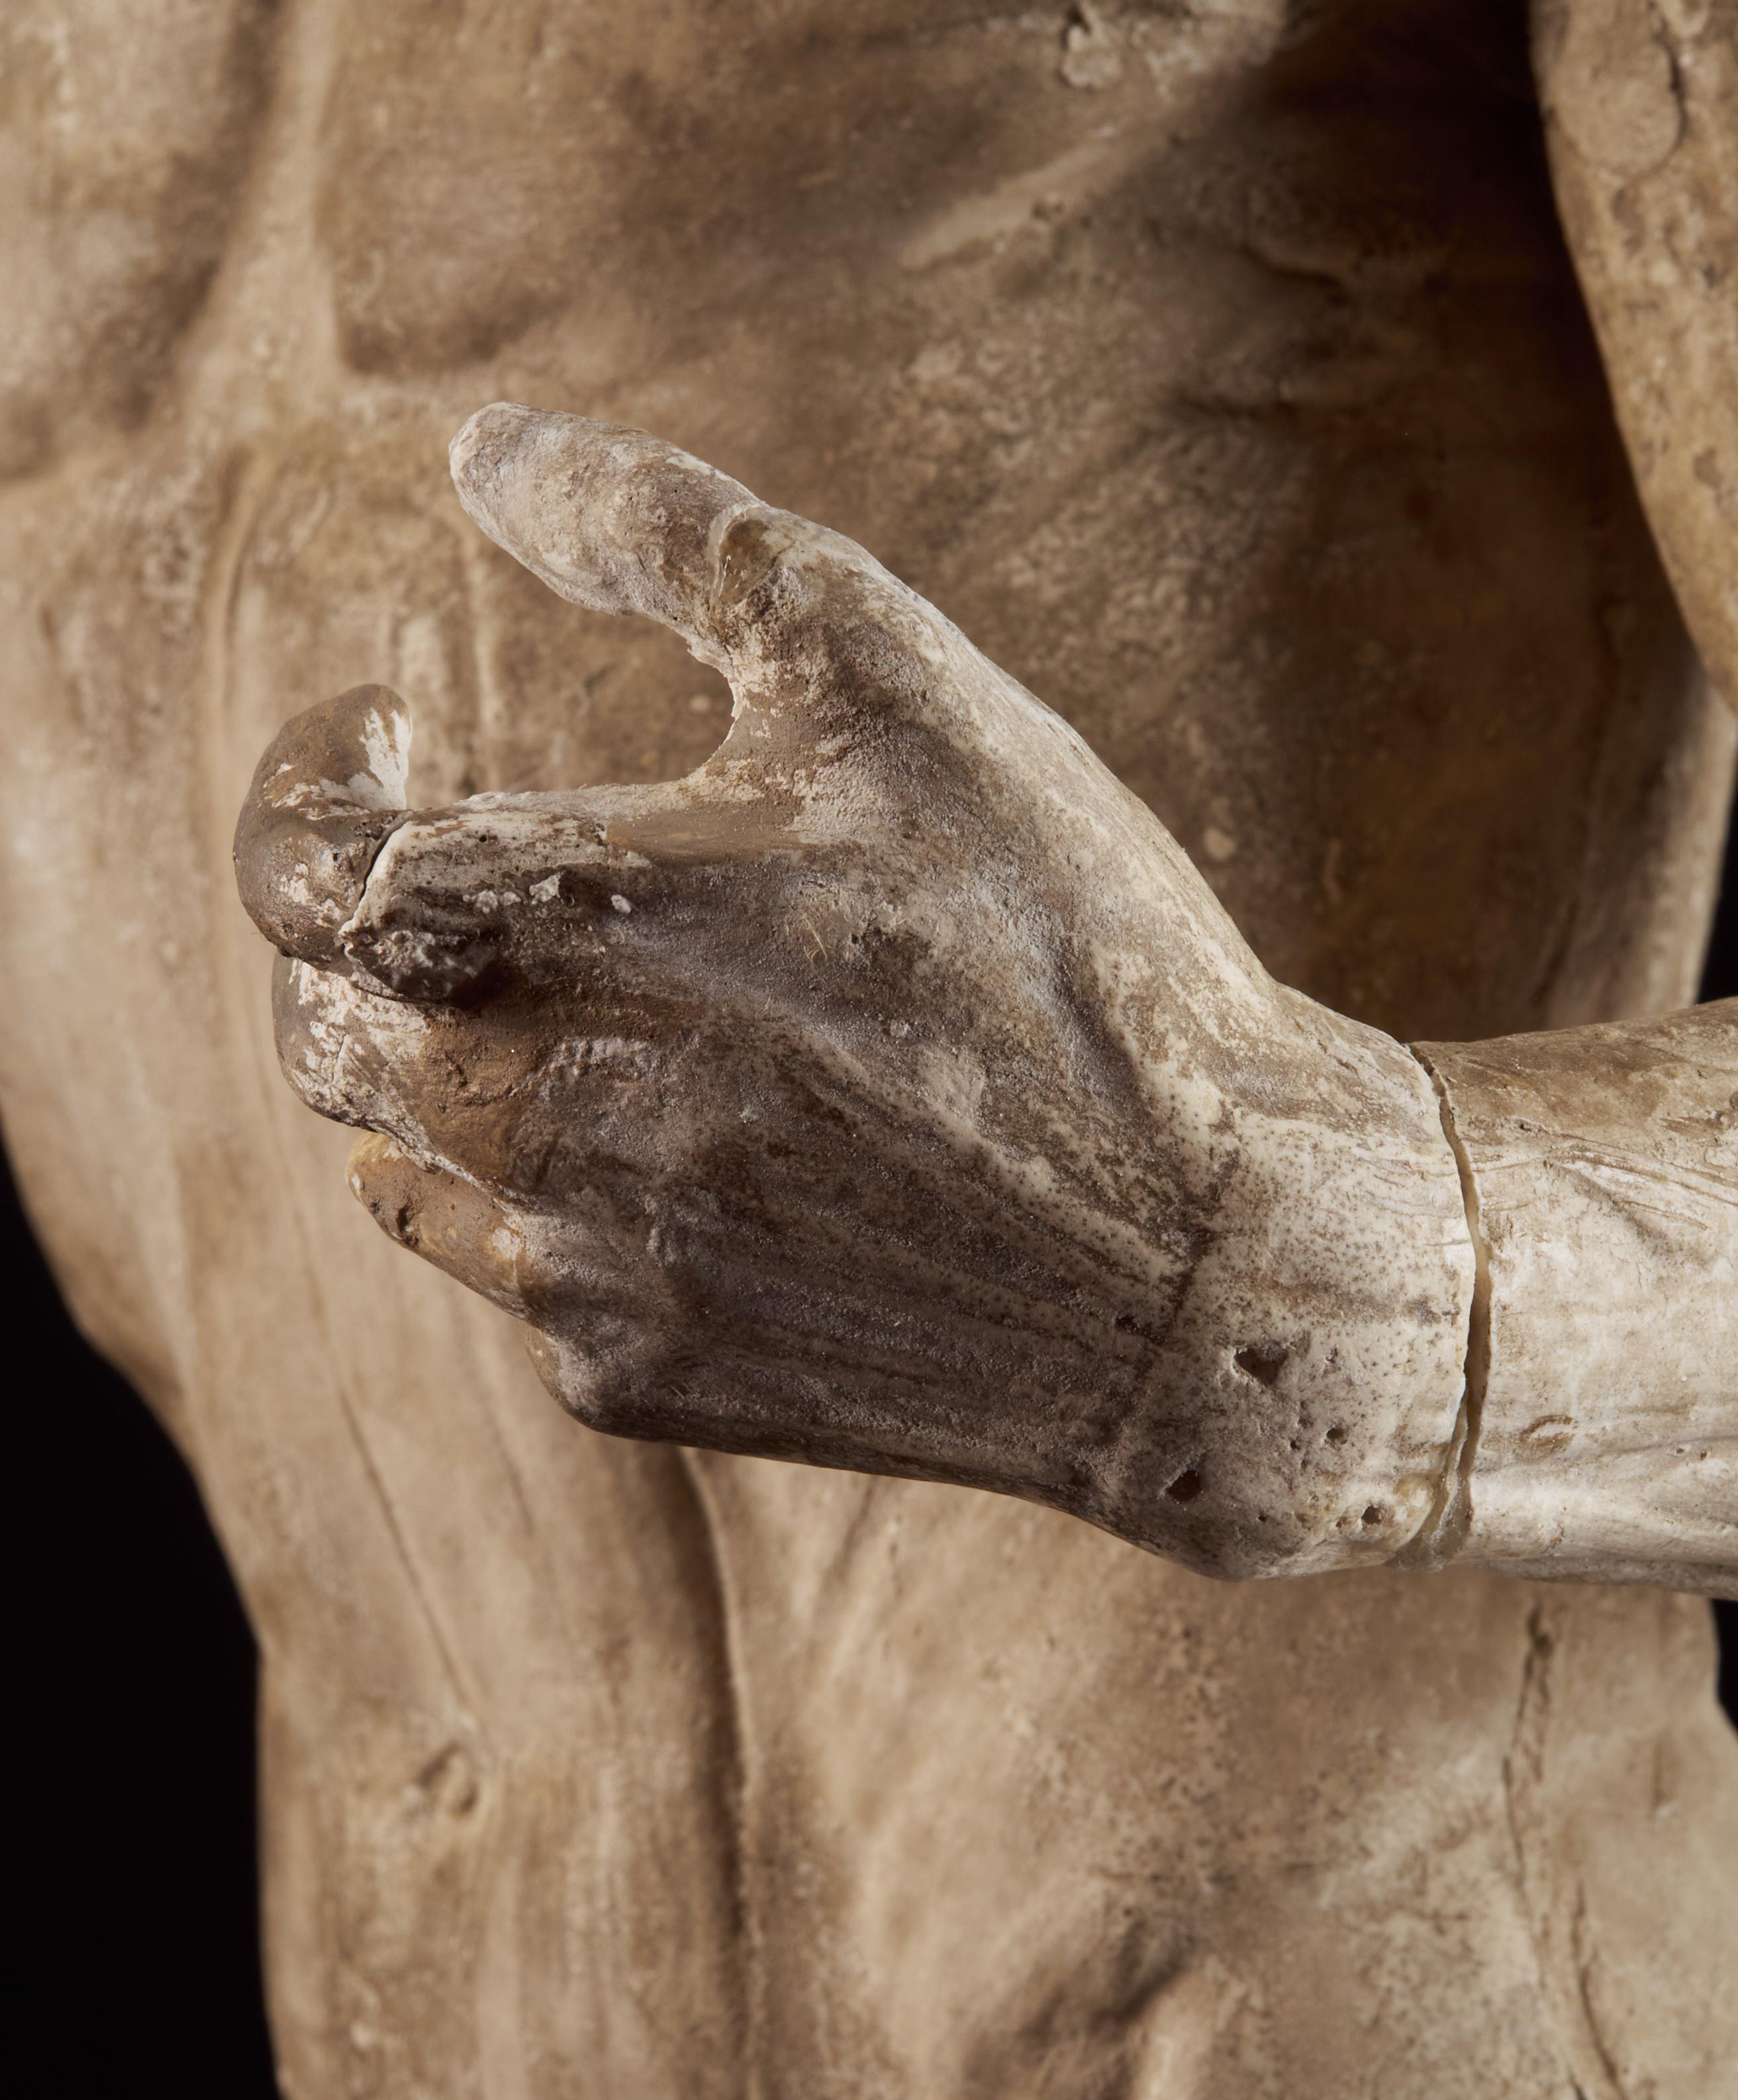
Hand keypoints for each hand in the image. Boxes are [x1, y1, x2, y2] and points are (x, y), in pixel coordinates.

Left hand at [235, 404, 1472, 1579]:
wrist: (1206, 1258)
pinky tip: (669, 1149)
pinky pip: (512, 1273)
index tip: (396, 740)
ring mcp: (573, 1272)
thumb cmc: (1065, 943)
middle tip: (492, 872)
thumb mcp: (892, 674)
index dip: (312, 783)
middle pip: (321, 1019)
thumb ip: (667, 531)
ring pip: (395, 1151)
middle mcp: (524, 1117)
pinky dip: (543, 1195)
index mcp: (551, 924)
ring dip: (438, 1058)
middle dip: (369, 929)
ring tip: (574, 1001)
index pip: (290, 865)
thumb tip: (486, 447)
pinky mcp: (634, 1382)